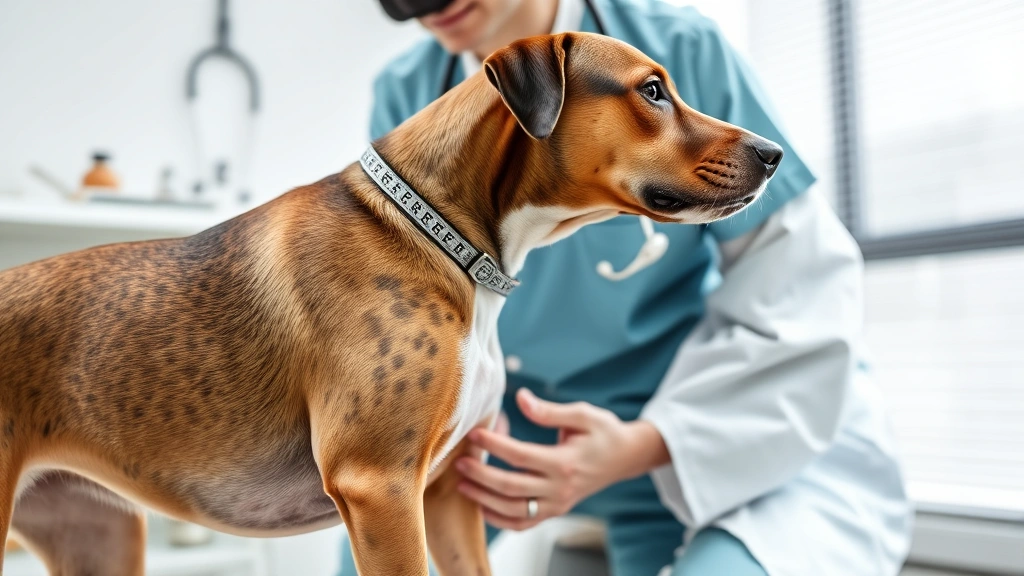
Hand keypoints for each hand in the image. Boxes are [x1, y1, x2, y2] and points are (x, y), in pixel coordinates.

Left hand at [455, 388, 668, 529]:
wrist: (625, 457)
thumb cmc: (603, 432)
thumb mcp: (582, 414)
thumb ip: (549, 410)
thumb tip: (520, 398)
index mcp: (565, 462)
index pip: (519, 455)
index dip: (494, 444)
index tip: (474, 432)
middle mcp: (560, 488)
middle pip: (511, 487)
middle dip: (481, 475)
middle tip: (460, 461)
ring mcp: (557, 504)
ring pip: (513, 511)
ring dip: (484, 500)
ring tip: (463, 484)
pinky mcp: (554, 511)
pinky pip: (523, 524)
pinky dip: (500, 520)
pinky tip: (481, 506)